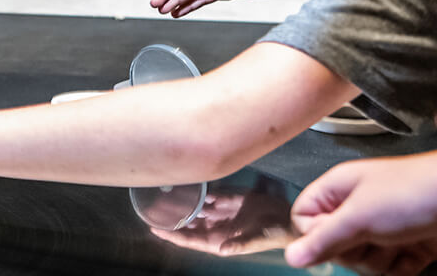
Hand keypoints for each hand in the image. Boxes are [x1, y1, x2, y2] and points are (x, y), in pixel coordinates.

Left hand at [149, 191, 296, 256]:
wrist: (287, 219)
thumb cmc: (272, 234)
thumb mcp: (256, 240)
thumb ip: (239, 245)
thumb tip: (223, 250)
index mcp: (218, 239)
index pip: (188, 239)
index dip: (171, 235)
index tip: (154, 229)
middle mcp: (214, 226)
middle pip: (185, 223)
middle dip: (168, 217)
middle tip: (149, 208)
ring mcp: (219, 213)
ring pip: (191, 209)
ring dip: (178, 203)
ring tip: (159, 195)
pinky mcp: (225, 200)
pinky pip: (204, 196)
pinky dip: (193, 192)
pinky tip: (181, 185)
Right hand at [285, 146, 436, 274]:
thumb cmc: (416, 191)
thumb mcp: (359, 217)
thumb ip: (323, 240)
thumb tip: (292, 256)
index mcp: (339, 190)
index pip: (304, 220)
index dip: (317, 235)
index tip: (337, 235)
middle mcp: (359, 207)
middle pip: (335, 248)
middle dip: (355, 252)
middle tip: (373, 237)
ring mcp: (385, 227)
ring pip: (363, 262)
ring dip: (381, 261)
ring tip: (399, 241)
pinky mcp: (409, 244)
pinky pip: (391, 269)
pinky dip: (403, 267)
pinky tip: (415, 251)